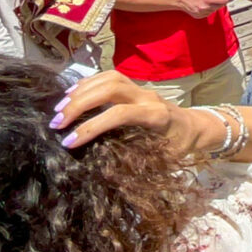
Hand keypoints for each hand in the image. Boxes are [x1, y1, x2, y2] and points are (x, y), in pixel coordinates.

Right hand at [50, 70, 200, 150]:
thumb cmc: (178, 147)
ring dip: (81, 90)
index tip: (68, 142)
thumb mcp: (164, 159)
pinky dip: (88, 83)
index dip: (92, 127)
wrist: (195, 127)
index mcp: (156, 116)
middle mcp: (148, 97)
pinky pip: (109, 76)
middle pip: (111, 89)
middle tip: (56, 122)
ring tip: (60, 108)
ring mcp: (141, 88)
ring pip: (109, 78)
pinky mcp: (134, 86)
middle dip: (80, 104)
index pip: (119, 115)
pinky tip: (71, 95)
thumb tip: (105, 175)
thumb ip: (139, 162)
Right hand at [176, 0, 227, 17]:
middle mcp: (206, 8)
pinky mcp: (201, 17)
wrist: (182, 1)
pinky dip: (209, 10)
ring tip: (207, 2)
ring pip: (214, 10)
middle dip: (220, 3)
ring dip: (214, 6)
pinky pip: (209, 13)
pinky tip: (203, 6)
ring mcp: (203, 13)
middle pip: (219, 6)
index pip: (222, 1)